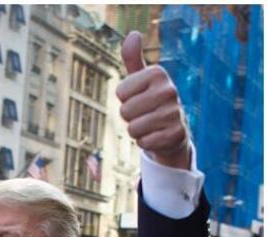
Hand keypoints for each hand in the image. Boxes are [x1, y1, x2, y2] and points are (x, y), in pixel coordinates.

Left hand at [116, 31, 190, 169]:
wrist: (173, 130)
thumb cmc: (150, 100)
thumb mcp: (141, 78)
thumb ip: (132, 58)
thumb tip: (134, 34)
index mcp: (158, 73)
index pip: (120, 92)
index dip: (125, 99)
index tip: (139, 97)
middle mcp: (170, 90)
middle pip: (125, 111)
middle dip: (130, 116)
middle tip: (145, 113)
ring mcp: (175, 112)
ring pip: (133, 128)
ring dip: (137, 130)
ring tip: (151, 124)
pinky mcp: (176, 134)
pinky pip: (144, 142)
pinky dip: (146, 142)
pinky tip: (157, 135)